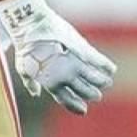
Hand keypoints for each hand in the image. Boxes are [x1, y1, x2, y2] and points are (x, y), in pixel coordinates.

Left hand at [0, 0, 116, 114]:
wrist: (33, 26)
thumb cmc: (26, 46)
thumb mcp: (24, 67)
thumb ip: (31, 82)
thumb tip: (35, 93)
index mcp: (50, 82)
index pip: (66, 99)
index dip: (75, 106)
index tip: (83, 110)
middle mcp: (65, 76)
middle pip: (84, 91)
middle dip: (92, 94)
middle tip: (96, 96)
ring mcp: (75, 63)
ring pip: (95, 79)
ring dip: (102, 82)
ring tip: (106, 83)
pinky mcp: (83, 50)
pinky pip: (100, 62)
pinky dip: (107, 67)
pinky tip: (112, 70)